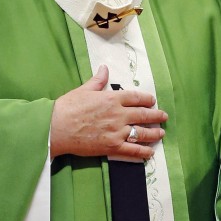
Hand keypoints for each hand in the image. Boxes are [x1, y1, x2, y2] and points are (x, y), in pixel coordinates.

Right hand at [50, 64, 167, 160]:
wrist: (57, 127)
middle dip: (156, 116)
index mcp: (112, 98)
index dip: (147, 99)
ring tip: (161, 134)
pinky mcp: (112, 147)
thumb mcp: (84, 89)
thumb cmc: (68, 107)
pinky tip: (150, 153)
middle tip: (164, 116)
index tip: (153, 101)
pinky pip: (132, 150)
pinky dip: (143, 152)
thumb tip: (104, 68)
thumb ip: (98, 80)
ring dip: (154, 133)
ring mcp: (117, 132)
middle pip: (144, 115)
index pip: (136, 98)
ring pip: (142, 133)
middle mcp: (119, 115)